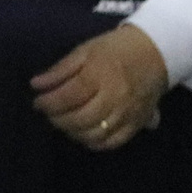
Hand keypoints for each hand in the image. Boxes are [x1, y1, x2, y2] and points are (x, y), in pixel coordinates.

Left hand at [31, 23, 169, 149]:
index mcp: (100, 75)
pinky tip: (83, 134)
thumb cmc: (114, 49)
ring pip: (96, 133)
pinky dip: (95, 143)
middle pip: (82, 118)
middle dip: (59, 120)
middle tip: (49, 114)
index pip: (70, 96)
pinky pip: (114, 141)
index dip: (49, 103)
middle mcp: (116, 97)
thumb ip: (60, 70)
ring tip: (64, 123)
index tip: (37, 103)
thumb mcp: (84, 51)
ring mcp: (128, 113)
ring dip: (73, 132)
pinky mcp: (138, 123)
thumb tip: (35, 85)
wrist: (156, 51)